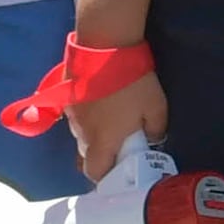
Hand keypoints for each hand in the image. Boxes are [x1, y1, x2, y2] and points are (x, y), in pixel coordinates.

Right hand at [68, 66, 168, 184]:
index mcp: (102, 141)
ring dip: (93, 135)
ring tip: (110, 120)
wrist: (105, 46)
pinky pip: (76, 118)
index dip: (105, 177)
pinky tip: (99, 104)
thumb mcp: (156, 107)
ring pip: (80, 136)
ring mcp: (72, 115)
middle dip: (101, 155)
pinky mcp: (67, 98)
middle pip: (86, 156)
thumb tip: (153, 139)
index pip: (95, 173)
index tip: (118, 171)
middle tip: (119, 144)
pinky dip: (87, 118)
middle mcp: (82, 133)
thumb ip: (156, 129)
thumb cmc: (132, 82)